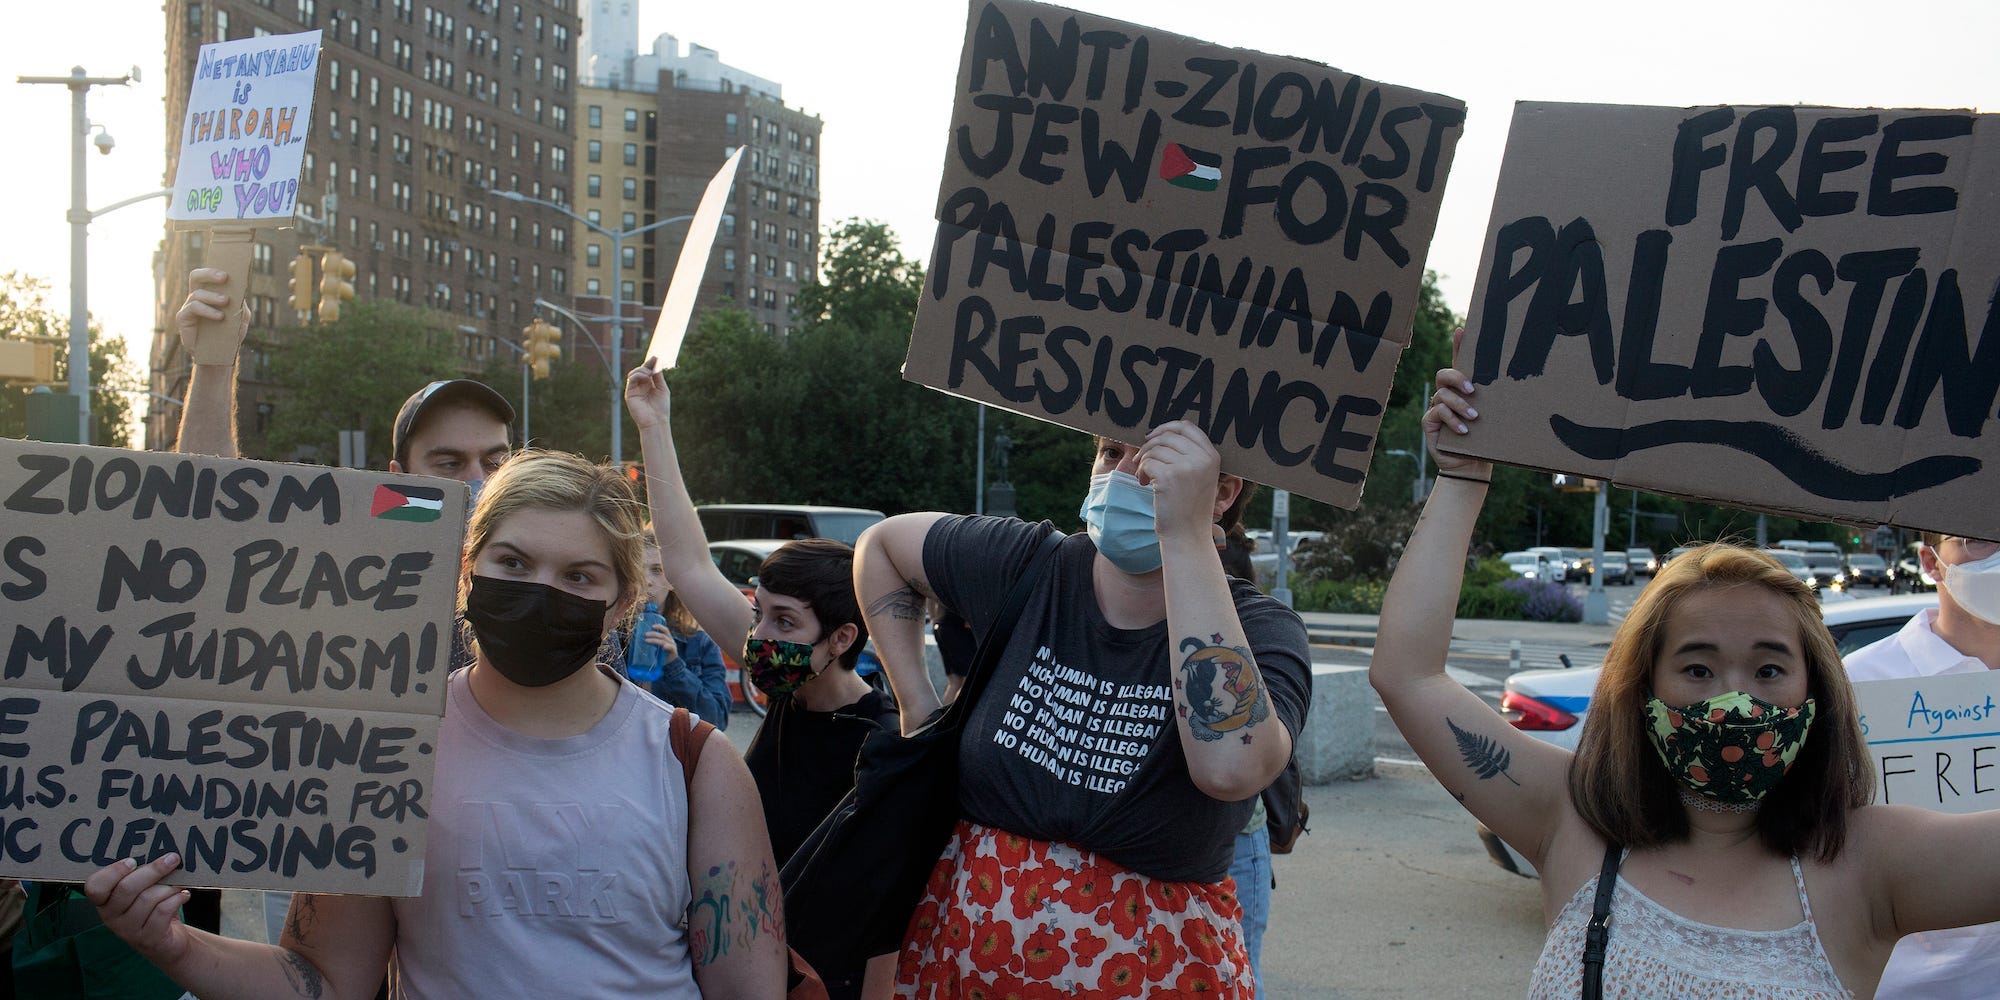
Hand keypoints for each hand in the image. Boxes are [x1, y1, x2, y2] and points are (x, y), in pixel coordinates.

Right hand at [83, 854, 192, 965]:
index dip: (112, 872)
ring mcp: (128, 930)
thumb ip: (142, 874)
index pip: (94, 886)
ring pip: (147, 899)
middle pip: (126, 889)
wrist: (167, 942)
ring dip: (168, 887)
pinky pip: (162, 912)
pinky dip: (176, 899)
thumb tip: (161, 852)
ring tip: (179, 884)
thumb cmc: (153, 908)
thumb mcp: (143, 891)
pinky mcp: (148, 939)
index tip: (132, 860)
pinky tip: (183, 896)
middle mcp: (111, 917)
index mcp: (104, 901)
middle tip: (172, 859)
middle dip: (152, 871)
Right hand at [178, 268, 248, 362]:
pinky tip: (219, 316)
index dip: (215, 269)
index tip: (229, 268)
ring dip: (213, 296)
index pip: (207, 275)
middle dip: (209, 273)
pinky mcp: (183, 318)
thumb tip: (240, 291)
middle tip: (224, 277)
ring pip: (197, 293)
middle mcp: (196, 297)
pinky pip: (193, 308)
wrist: (219, 355)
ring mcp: (188, 307)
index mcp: (210, 294)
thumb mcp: (240, 318)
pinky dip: (207, 310)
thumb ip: (240, 304)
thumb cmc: (229, 335)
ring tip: (225, 302)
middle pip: (196, 276)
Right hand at [624, 359, 670, 430]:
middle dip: (647, 364)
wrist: (656, 421)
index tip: (656, 357)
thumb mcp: (662, 388)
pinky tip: (646, 376)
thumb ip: (658, 376)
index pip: (647, 371)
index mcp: (649, 385)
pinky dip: (638, 375)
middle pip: (640, 370)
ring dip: (642, 369)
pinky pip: (631, 380)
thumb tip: (656, 363)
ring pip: (633, 373)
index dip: (650, 363)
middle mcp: (640, 386)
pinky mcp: (629, 394)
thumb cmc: (661, 408)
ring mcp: (634, 390)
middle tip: (654, 360)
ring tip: (650, 372)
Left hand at [645, 622, 678, 659]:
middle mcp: (671, 641)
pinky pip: (671, 648)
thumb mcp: (657, 647)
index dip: (659, 627)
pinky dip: (667, 646)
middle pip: (662, 636)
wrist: (670, 664)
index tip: (652, 626)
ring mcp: (673, 646)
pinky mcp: (674, 652)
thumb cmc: (662, 655)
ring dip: (655, 640)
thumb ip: (654, 643)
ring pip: (664, 641)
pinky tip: (663, 647)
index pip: (665, 630)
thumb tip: (643, 638)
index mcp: (668, 638)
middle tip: (645, 635)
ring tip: (646, 641)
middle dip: (653, 634)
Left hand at [1135, 420, 1222, 543]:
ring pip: (1155, 448)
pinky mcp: (1169, 477)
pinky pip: (1147, 462)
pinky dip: (1141, 471)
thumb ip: (1189, 455)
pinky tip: (1144, 483)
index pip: (1187, 427)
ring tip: (1145, 477)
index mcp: (1212, 456)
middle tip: (1142, 460)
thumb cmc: (1188, 508)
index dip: (1166, 428)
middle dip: (1150, 445)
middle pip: (1167, 436)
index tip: (1153, 437)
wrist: (1187, 535)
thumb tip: (1158, 433)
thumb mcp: (1198, 477)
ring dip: (1144, 460)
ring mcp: (1187, 467)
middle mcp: (1202, 459)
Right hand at [1423, 330, 1492, 480]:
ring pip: (1442, 395)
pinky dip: (1452, 420)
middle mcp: (1447, 395)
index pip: (1459, 363)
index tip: (1462, 330)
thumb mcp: (1494, 417)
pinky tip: (1464, 430)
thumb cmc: (1485, 438)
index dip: (1458, 345)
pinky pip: (1437, 413)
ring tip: (1474, 416)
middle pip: (1443, 374)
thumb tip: (1522, 382)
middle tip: (1473, 389)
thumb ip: (1497, 402)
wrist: (1471, 464)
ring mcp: (1436, 408)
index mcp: (1462, 390)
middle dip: (1457, 378)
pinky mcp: (1429, 423)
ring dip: (1459, 404)